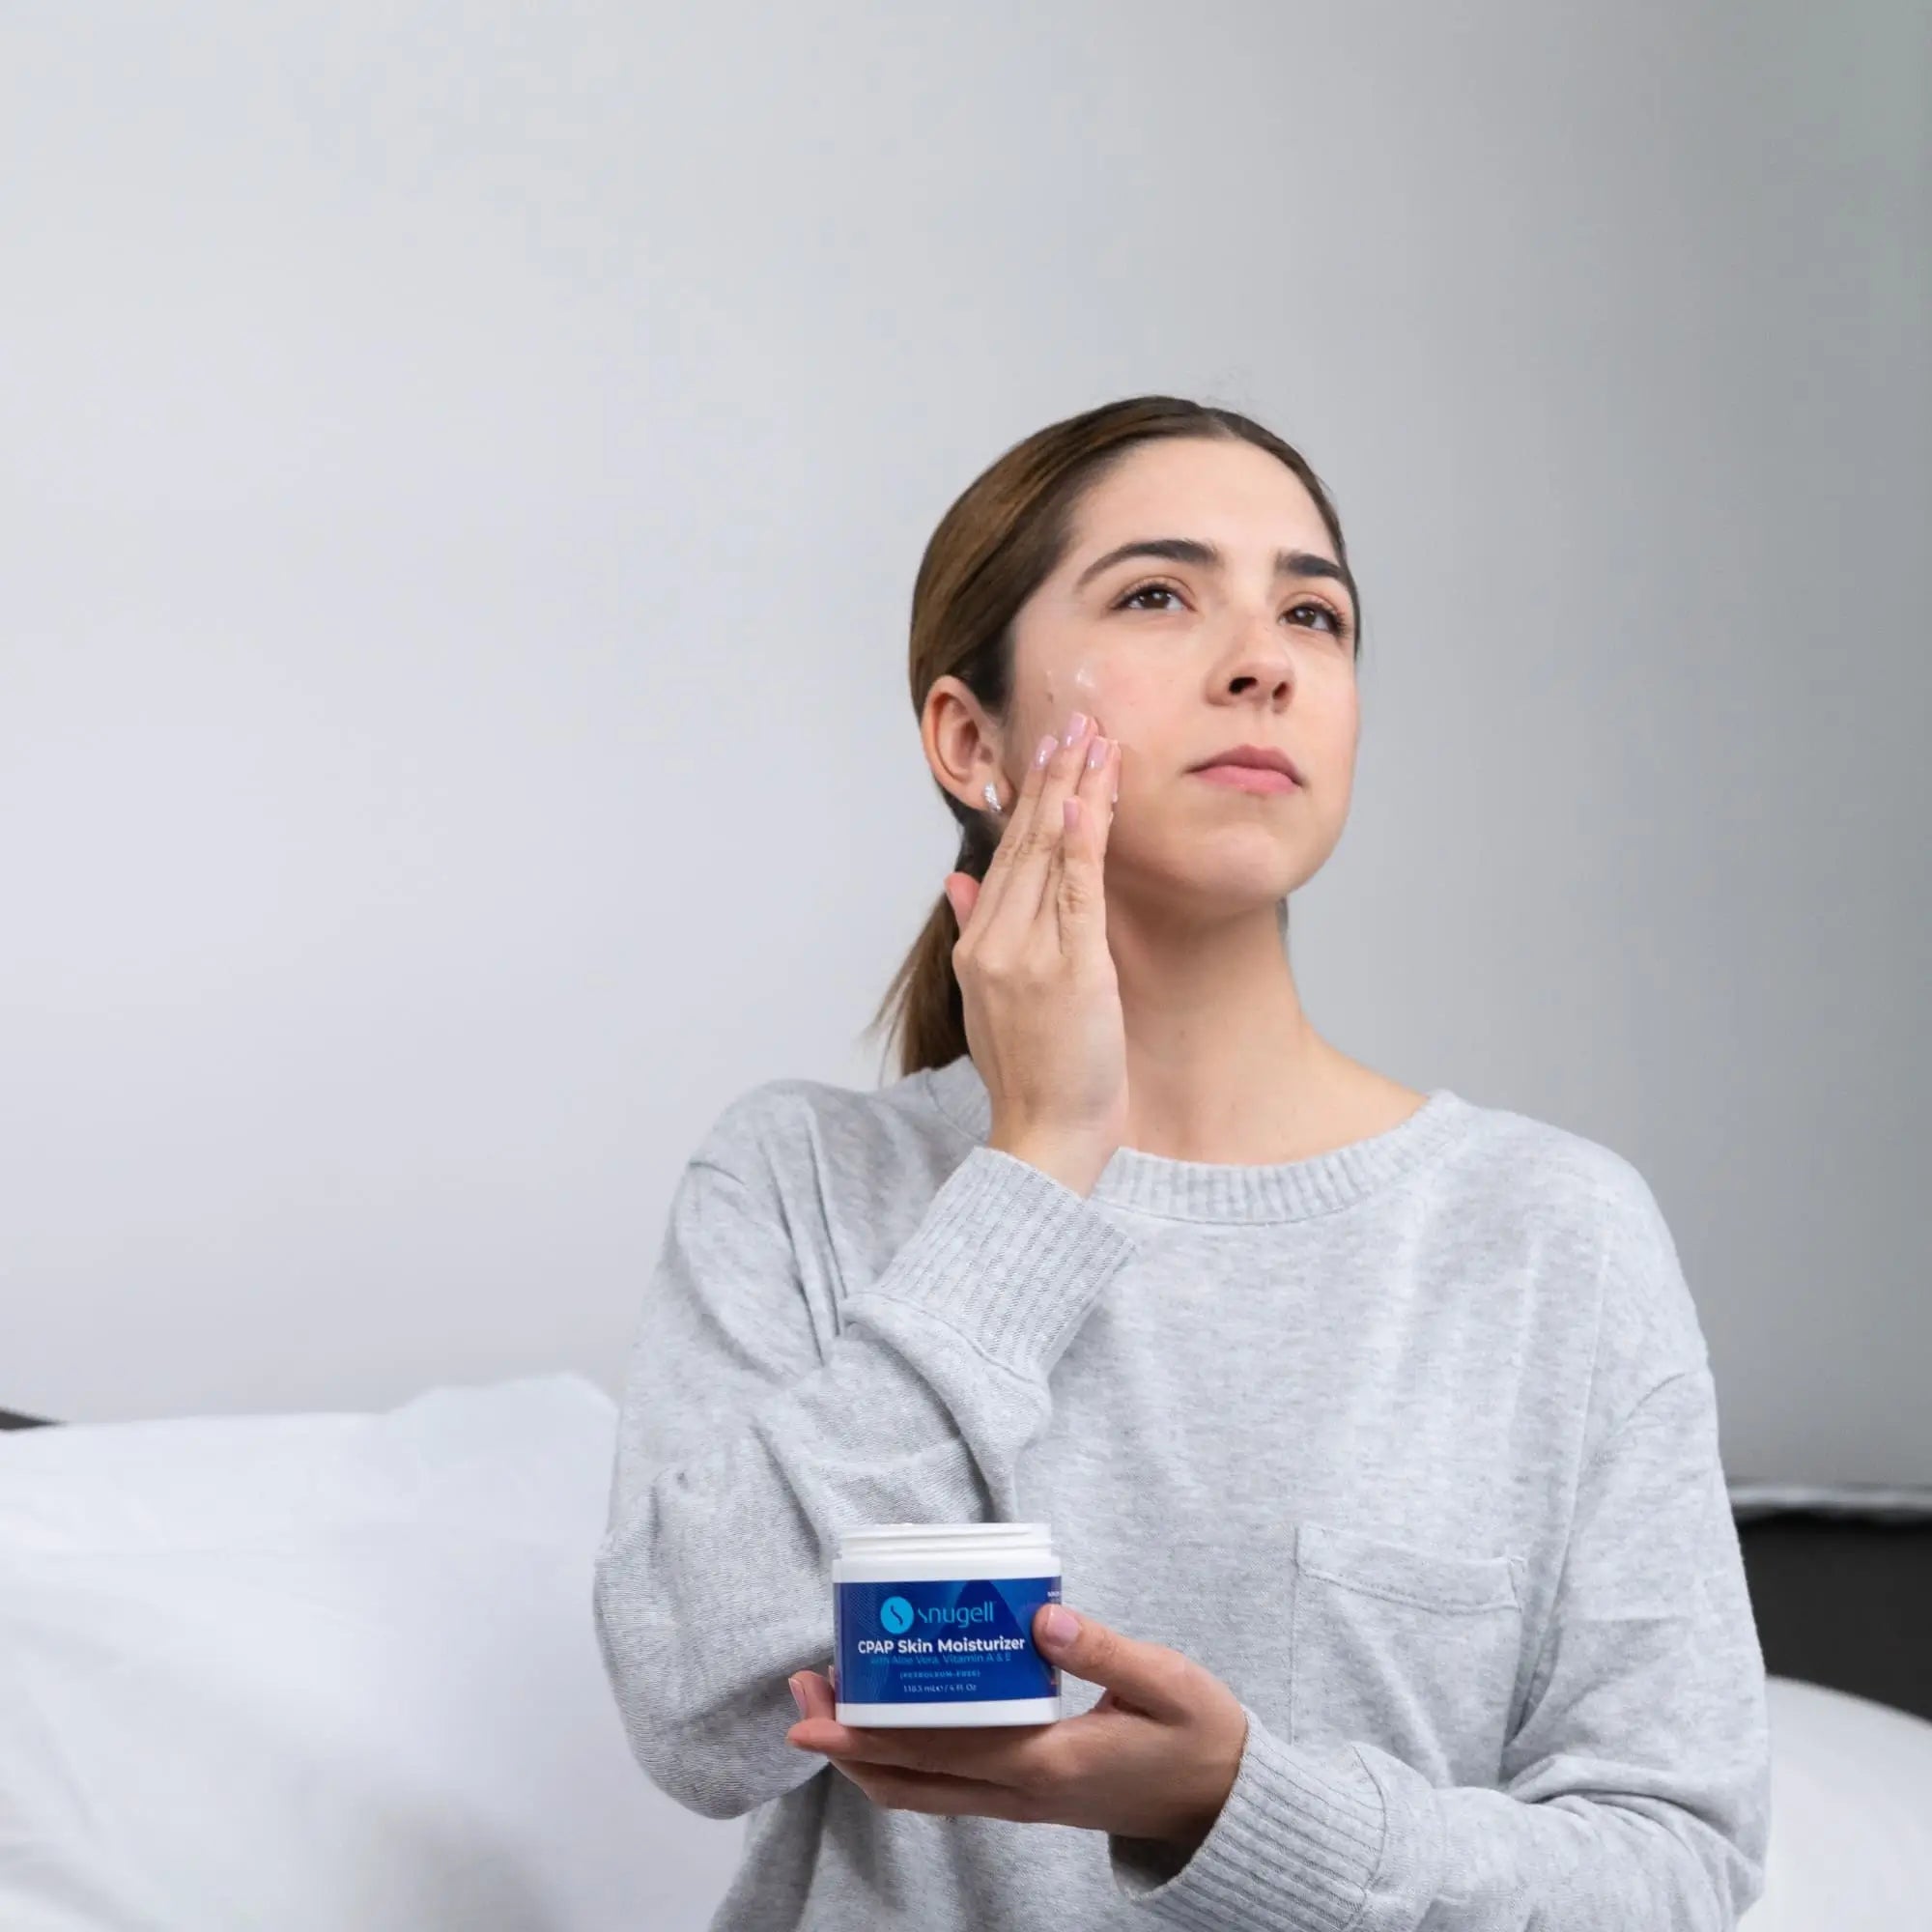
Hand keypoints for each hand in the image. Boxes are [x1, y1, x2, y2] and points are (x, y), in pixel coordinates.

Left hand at [785, 1602, 1247, 1857]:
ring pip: (922, 1793)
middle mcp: (1023, 1793)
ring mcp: (1023, 1803)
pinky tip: (895, 1716)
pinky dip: (906, 1759)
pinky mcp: (1029, 1795)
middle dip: (845, 1744)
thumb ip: (1105, 1649)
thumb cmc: (1200, 1738)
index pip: (940, 1751)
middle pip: (910, 1783)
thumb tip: (1040, 1615)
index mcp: (1048, 1763)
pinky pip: (948, 1787)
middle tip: (800, 1694)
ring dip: (867, 1754)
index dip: (870, 1732)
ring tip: (830, 1701)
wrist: (1226, 1806)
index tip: (816, 1708)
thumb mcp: (1167, 1682)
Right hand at [941, 711, 1127, 1198]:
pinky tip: (1091, 797)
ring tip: (1095, 738)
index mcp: (977, 947)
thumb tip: (956, 878)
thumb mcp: (988, 1002)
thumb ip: (971, 932)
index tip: (1048, 750)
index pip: (1006, 856)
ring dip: (1075, 789)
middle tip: (1076, 718)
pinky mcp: (1069, 970)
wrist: (1042, 1137)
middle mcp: (994, 941)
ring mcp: (1028, 954)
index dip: (1029, 799)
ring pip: (1052, 855)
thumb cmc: (1030, 1076)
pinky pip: (1076, 891)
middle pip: (1027, 842)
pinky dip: (1083, 841)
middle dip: (1053, 776)